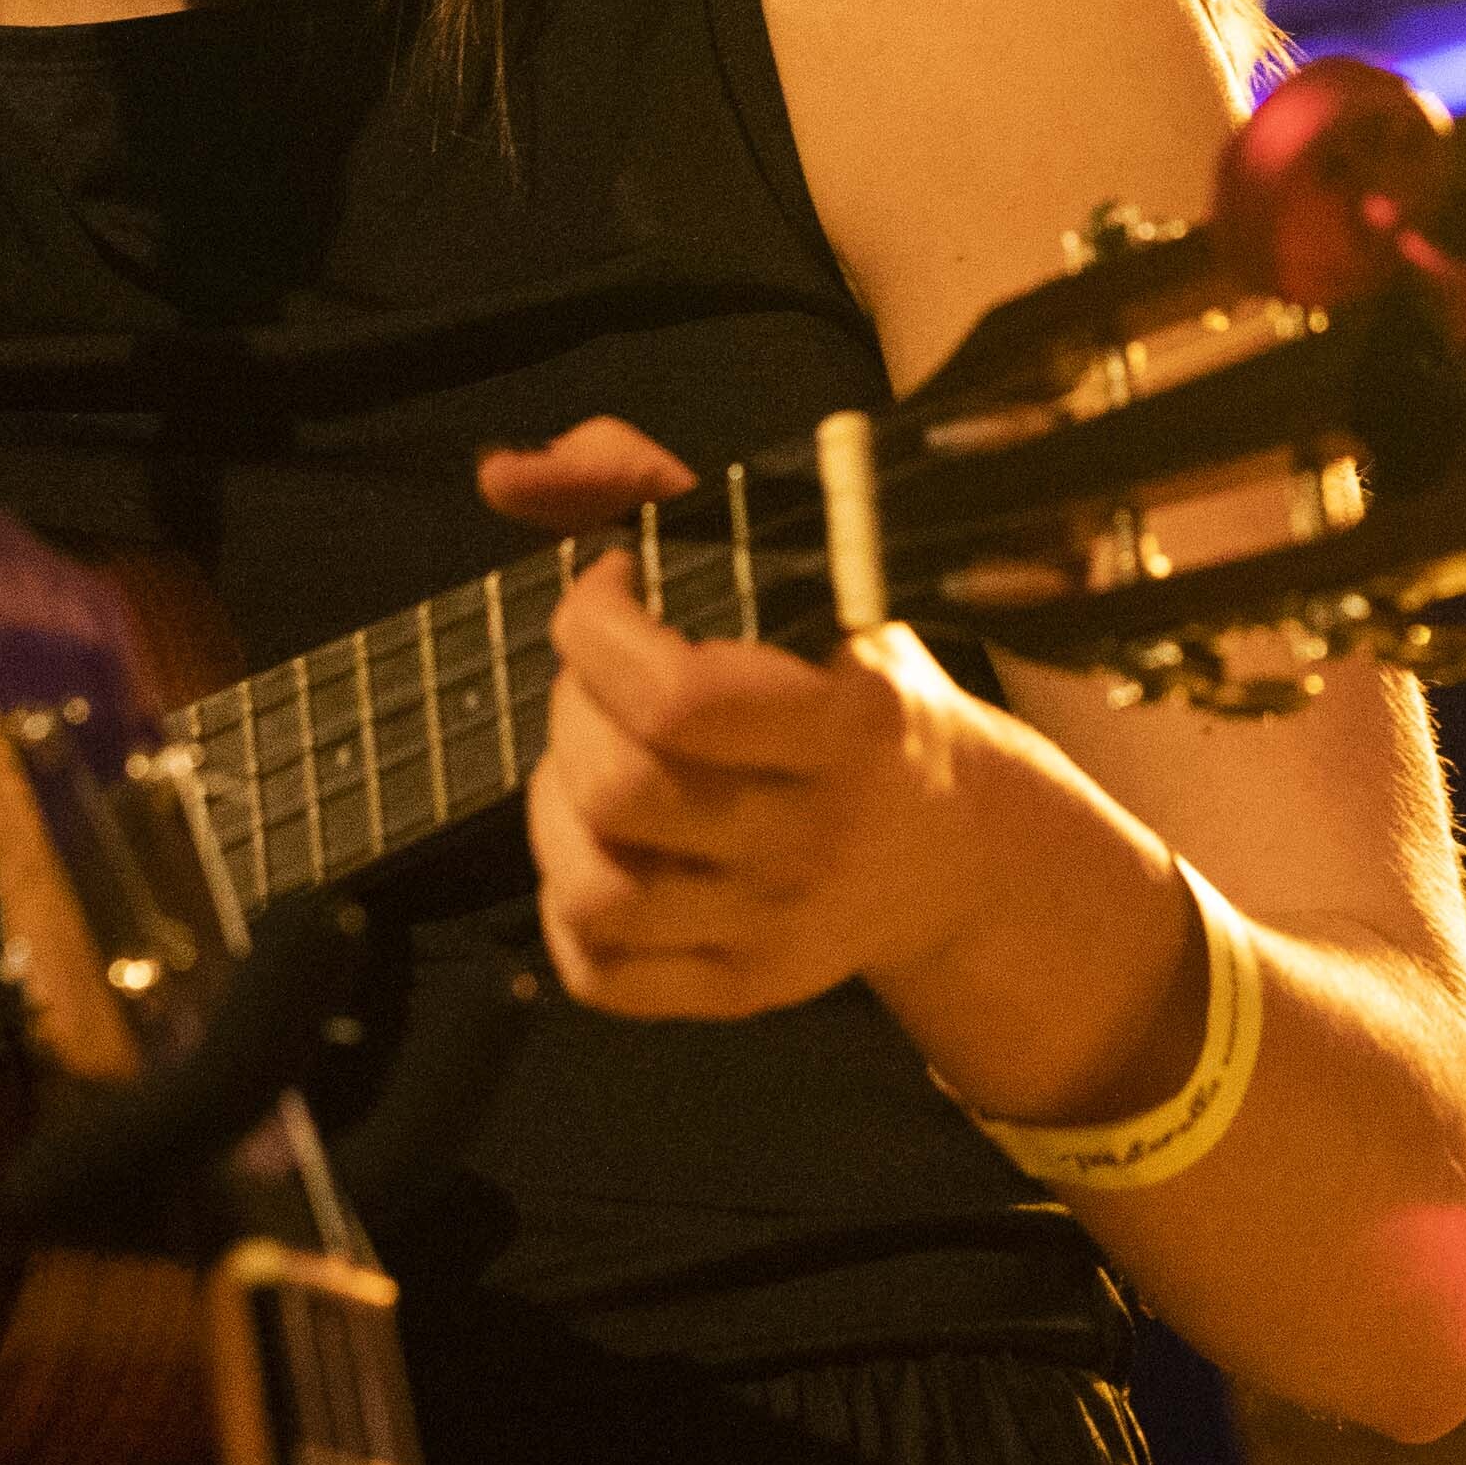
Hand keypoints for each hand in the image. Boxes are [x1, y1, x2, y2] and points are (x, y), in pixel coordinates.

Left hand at [481, 415, 1027, 1020]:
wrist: (961, 851)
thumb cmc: (855, 684)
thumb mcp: (804, 567)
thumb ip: (651, 488)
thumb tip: (504, 475)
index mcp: (852, 724)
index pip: (676, 702)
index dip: (597, 631)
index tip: (612, 588)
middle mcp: (819, 838)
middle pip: (619, 793)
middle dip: (571, 711)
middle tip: (603, 679)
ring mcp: (780, 927)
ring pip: (595, 892)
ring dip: (557, 810)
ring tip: (591, 761)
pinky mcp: (745, 990)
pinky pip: (599, 975)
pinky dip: (565, 906)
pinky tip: (601, 845)